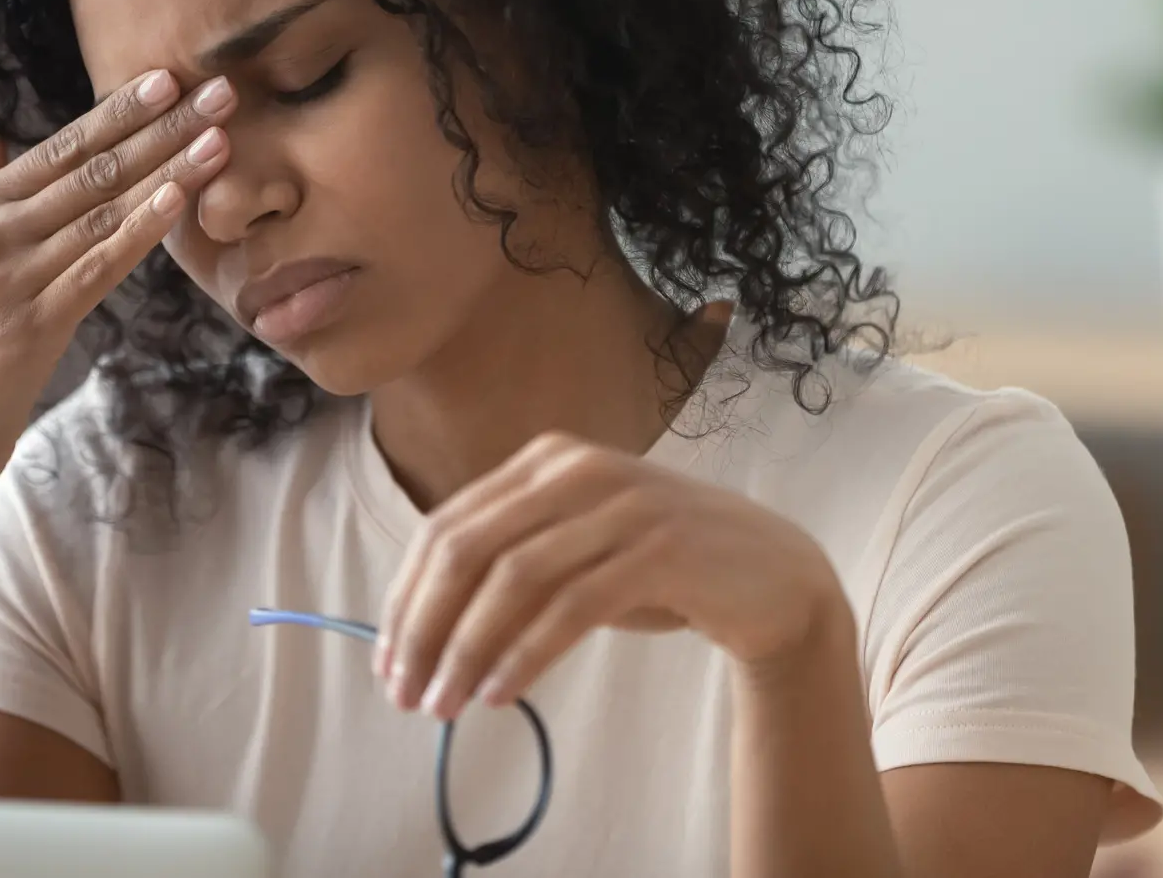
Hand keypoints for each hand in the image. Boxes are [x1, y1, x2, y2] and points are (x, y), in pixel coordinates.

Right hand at [0, 69, 237, 492]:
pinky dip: (139, 231)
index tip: (169, 75)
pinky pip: (98, 268)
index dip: (119, 109)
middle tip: (219, 89)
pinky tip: (178, 202)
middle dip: (162, 126)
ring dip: (168, 170)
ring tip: (220, 138)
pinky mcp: (33, 326)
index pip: (62, 146)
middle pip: (92, 168)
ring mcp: (11, 278)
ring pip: (103, 211)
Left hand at [375, 430, 845, 718]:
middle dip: (423, 626)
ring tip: (444, 703)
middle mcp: (577, 468)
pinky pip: (571, 606)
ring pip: (513, 578)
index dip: (405, 597)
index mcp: (545, 459)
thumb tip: (422, 628)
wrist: (777, 575)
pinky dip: (525, 654)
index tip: (386, 660)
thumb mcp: (577, 547)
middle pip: (467, 549)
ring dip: (467, 648)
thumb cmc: (661, 567)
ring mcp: (622, 505)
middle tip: (404, 691)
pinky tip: (499, 692)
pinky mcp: (660, 549)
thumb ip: (511, 562)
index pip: (446, 527)